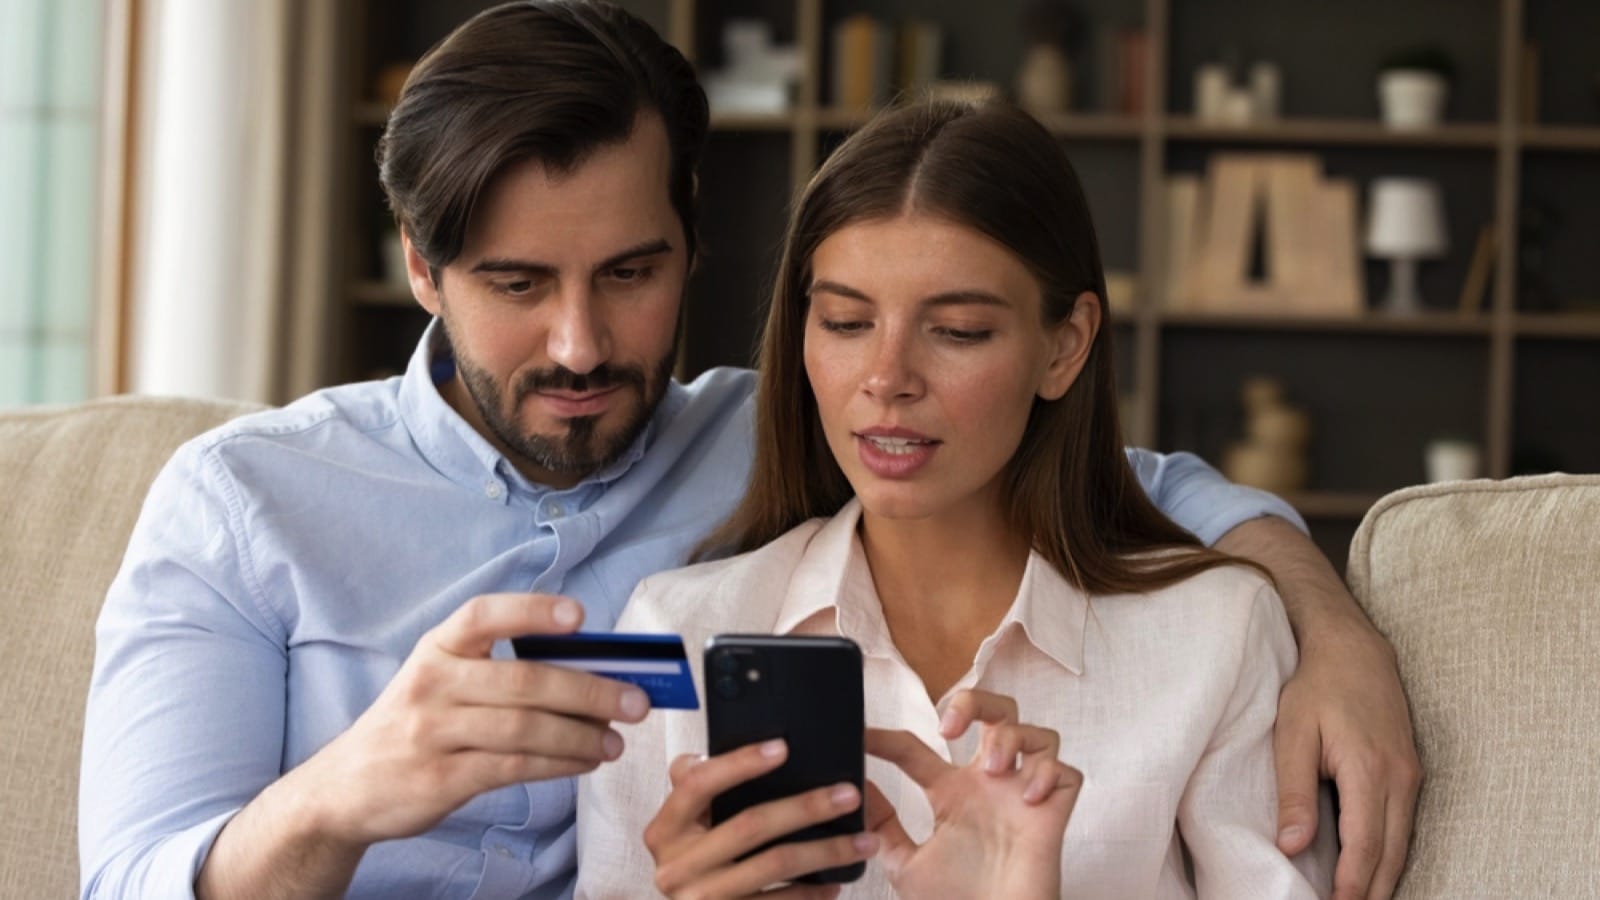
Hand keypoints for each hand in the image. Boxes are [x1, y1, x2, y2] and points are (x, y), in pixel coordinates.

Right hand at [290, 592, 651, 845]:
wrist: (347, 786)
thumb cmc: (417, 722)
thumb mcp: (443, 681)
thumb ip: (502, 670)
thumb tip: (591, 669)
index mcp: (438, 647)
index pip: (484, 615)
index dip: (532, 611)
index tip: (579, 615)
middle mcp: (433, 683)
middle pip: (524, 681)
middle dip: (590, 690)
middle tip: (636, 700)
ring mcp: (433, 732)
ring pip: (525, 728)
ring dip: (581, 735)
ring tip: (615, 741)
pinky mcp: (440, 777)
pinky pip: (513, 766)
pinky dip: (558, 763)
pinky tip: (583, 761)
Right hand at [642, 741, 878, 898]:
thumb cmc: (695, 860)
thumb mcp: (688, 825)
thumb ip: (704, 787)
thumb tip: (755, 746)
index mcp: (666, 828)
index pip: (698, 783)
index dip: (739, 763)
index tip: (782, 747)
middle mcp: (676, 865)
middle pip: (749, 825)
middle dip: (806, 807)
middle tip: (848, 794)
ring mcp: (701, 898)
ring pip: (775, 864)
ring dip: (826, 850)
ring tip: (865, 840)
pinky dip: (812, 891)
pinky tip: (837, 880)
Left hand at [864, 690, 1081, 899]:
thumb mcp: (906, 865)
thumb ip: (882, 828)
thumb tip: (855, 791)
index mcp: (951, 794)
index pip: (916, 750)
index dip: (887, 738)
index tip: (862, 736)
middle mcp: (989, 785)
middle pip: (995, 712)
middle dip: (975, 702)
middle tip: (950, 728)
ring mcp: (1023, 794)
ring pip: (1036, 733)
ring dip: (1011, 738)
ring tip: (991, 769)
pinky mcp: (1055, 812)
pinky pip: (1066, 771)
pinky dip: (1047, 774)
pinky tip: (1028, 799)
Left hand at [1275, 615, 1420, 899]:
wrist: (1353, 649)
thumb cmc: (1315, 687)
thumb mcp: (1292, 733)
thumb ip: (1293, 791)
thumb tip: (1292, 845)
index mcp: (1367, 769)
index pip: (1364, 844)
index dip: (1353, 884)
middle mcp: (1399, 777)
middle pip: (1392, 853)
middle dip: (1374, 891)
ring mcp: (1411, 774)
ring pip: (1403, 843)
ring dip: (1385, 877)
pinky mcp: (1411, 770)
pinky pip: (1405, 824)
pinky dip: (1391, 853)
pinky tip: (1375, 869)